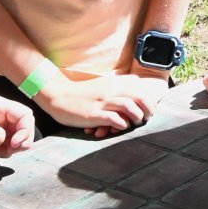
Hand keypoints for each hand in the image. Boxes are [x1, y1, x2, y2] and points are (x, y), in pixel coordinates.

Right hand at [40, 73, 167, 137]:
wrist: (58, 96)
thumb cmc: (83, 94)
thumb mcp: (103, 85)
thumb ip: (118, 88)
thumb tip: (136, 98)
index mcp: (114, 82)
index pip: (139, 85)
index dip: (148, 98)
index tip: (149, 107)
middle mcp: (110, 90)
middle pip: (139, 95)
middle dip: (148, 108)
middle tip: (147, 117)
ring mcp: (102, 102)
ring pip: (128, 106)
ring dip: (136, 116)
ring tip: (136, 122)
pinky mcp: (93, 114)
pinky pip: (113, 119)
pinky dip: (121, 124)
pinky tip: (121, 127)